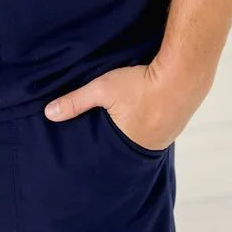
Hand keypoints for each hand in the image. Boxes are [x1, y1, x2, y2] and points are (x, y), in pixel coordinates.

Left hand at [43, 62, 204, 151]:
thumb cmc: (140, 82)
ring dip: (134, 133)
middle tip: (104, 138)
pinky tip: (145, 115)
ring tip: (124, 126)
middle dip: (115, 144)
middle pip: (127, 150)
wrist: (183, 73)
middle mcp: (150, 148)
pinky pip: (159, 130)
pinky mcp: (177, 125)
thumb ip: (75, 101)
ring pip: (143, 140)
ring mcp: (166, 138)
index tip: (90, 153)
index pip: (109, 157)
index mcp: (130, 146)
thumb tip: (49, 113)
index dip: (100, 153)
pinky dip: (149, 124)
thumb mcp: (102, 88)